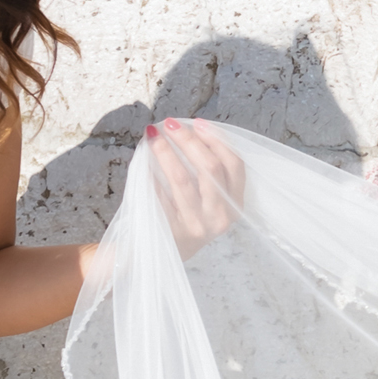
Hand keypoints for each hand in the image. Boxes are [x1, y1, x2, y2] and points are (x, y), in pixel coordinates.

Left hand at [145, 118, 245, 249]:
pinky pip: (159, 193)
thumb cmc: (189, 218)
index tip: (198, 123)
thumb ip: (210, 172)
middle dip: (189, 140)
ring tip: (153, 135)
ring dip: (166, 152)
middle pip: (210, 168)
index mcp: (235, 206)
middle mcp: (219, 216)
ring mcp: (196, 224)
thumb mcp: (211, 200)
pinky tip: (142, 159)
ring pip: (182, 178)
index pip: (234, 165)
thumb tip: (190, 130)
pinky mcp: (171, 229)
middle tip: (171, 124)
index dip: (217, 140)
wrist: (166, 254)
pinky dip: (150, 173)